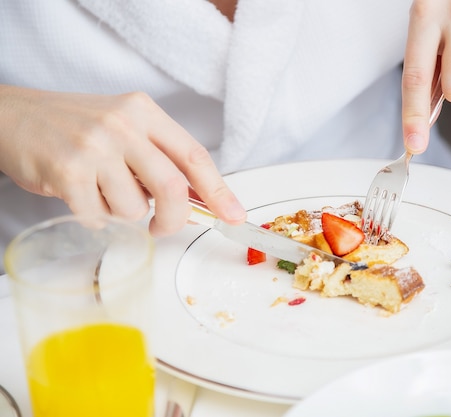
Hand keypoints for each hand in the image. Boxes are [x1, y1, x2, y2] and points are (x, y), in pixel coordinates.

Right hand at [0, 85, 246, 235]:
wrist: (13, 116)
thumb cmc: (75, 126)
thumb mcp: (125, 127)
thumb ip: (160, 158)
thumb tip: (199, 199)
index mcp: (145, 112)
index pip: (195, 156)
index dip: (220, 191)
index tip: (234, 216)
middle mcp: (123, 125)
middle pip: (173, 188)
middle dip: (174, 219)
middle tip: (163, 227)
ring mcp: (95, 147)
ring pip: (134, 209)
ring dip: (122, 213)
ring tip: (101, 191)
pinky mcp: (68, 171)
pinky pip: (99, 217)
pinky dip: (95, 217)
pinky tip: (80, 196)